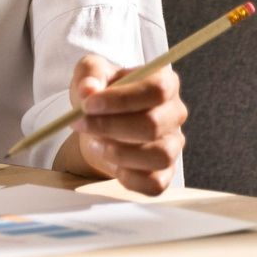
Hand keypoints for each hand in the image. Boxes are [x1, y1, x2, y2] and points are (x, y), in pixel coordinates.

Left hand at [67, 54, 184, 195]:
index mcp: (164, 83)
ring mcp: (173, 144)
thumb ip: (90, 74)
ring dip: (119, 153)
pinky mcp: (165, 172)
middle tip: (81, 124)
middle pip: (153, 125)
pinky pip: (155, 183)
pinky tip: (110, 162)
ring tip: (96, 143)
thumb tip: (89, 89)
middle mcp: (175, 113)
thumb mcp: (90, 73)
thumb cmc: (100, 95)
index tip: (88, 104)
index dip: (121, 99)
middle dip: (110, 127)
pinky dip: (128, 177)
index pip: (156, 90)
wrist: (98, 125)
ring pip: (159, 156)